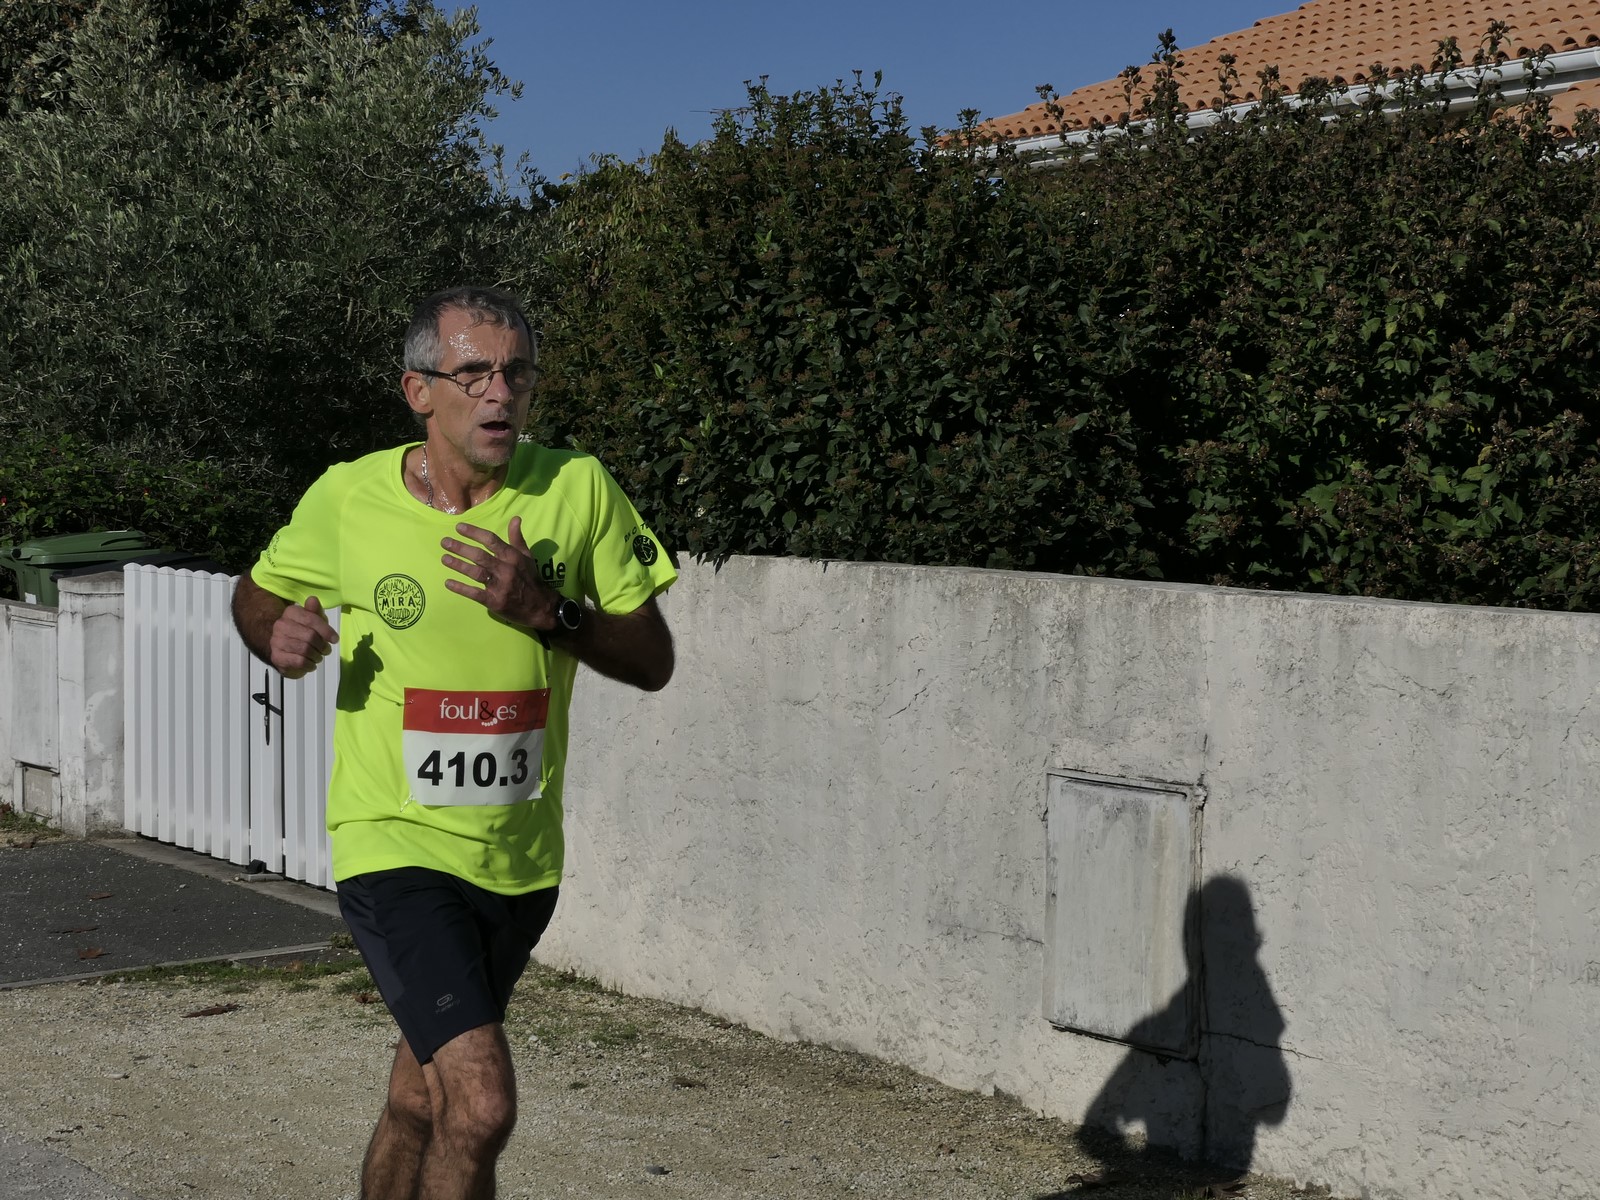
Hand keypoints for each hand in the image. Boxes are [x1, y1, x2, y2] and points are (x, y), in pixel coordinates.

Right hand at [269, 595, 337, 678]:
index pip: (311, 619)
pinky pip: (299, 661)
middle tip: (326, 650)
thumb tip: (313, 600)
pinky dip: (310, 664)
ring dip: (317, 656)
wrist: (284, 650)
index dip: (326, 630)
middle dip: (322, 645)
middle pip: (310, 636)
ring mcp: (276, 641)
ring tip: (318, 656)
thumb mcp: (313, 620)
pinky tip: (311, 664)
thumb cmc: (304, 632)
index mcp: (290, 612)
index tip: (335, 639)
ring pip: (305, 649)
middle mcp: (280, 625)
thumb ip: (315, 611)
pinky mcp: (276, 657)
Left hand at [441, 516, 561, 631]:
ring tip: (444, 559)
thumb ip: (517, 538)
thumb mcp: (527, 556)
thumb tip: (516, 518)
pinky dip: (461, 588)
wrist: (541, 606)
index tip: (459, 527)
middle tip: (445, 542)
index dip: (474, 533)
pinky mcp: (495, 601)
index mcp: (513, 557)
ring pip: (476, 572)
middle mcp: (506, 569)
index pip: (491, 540)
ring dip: (458, 565)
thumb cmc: (531, 579)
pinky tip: (448, 583)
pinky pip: (475, 593)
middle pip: (480, 556)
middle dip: (460, 548)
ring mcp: (500, 586)